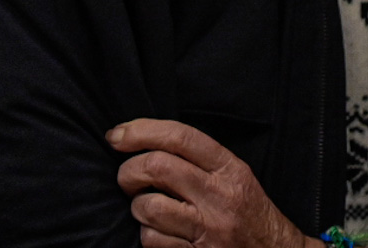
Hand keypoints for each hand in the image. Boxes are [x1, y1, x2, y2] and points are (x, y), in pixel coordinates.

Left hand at [109, 118, 317, 247]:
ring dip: (137, 207)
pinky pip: (152, 240)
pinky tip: (159, 233)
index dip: (142, 131)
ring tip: (146, 207)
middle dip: (129, 171)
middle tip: (127, 177)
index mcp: (229, 168)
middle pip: (157, 167)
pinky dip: (147, 235)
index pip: (181, 137)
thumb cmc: (250, 212)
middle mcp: (219, 195)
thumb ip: (199, 161)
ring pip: (148, 207)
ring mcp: (208, 229)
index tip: (117, 134)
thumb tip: (147, 145)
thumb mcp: (236, 176)